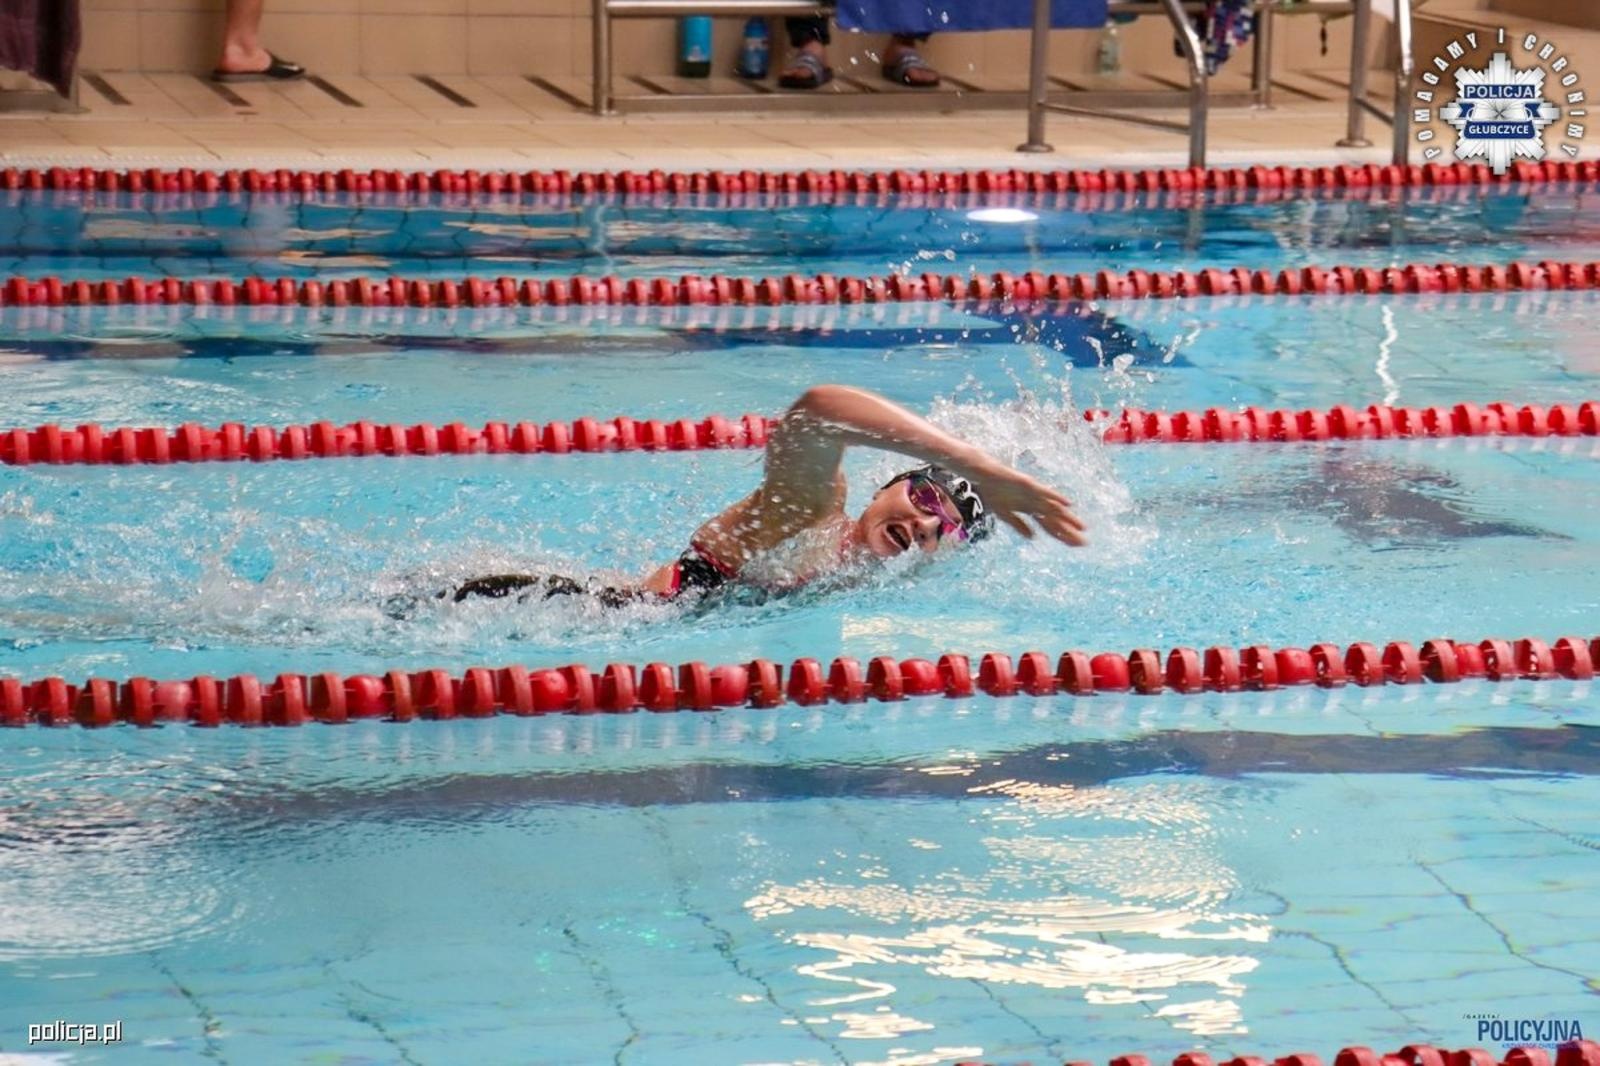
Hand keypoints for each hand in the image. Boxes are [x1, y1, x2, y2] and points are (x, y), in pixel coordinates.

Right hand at [969, 461, 1087, 546]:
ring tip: (1082, 527)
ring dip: (1068, 517)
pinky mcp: (1028, 484)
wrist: (982, 474)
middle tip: (1084, 543)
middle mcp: (1035, 502)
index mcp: (1030, 509)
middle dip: (1068, 531)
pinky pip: (1044, 492)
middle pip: (1055, 519)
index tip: (1073, 546)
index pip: (1049, 525)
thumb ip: (1018, 525)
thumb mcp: (1005, 514)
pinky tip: (1068, 503)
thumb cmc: (992, 491)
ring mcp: (1033, 493)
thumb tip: (1032, 538)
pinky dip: (1056, 497)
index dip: (1061, 535)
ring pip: (1053, 508)